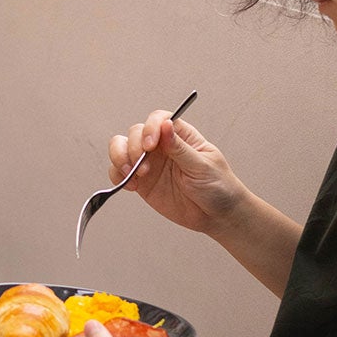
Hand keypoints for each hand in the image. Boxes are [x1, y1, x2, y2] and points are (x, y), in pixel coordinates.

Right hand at [111, 110, 246, 235]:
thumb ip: (180, 148)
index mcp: (181, 137)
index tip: (150, 145)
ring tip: (132, 174)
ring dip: (120, 158)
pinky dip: (117, 176)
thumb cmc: (219, 188)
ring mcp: (150, 163)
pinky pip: (119, 172)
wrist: (217, 216)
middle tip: (142, 165)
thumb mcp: (203, 166)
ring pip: (122, 148)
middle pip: (135, 133)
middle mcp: (162, 147)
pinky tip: (130, 185)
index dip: (150, 127)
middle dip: (133, 147)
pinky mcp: (141, 181)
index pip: (159, 120)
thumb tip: (166, 125)